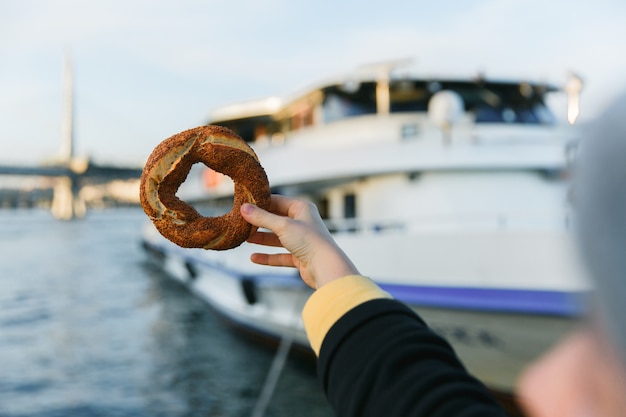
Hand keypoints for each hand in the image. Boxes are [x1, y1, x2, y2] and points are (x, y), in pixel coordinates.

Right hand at [240, 195, 358, 288]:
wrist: (325, 267)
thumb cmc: (309, 241)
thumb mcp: (282, 226)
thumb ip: (262, 218)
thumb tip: (244, 209)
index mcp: (302, 209)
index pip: (278, 201)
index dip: (261, 203)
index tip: (244, 205)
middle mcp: (303, 223)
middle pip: (276, 220)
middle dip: (260, 222)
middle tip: (242, 222)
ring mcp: (302, 240)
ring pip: (277, 238)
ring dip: (262, 239)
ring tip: (245, 238)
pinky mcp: (300, 257)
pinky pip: (280, 255)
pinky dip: (268, 257)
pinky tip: (254, 258)